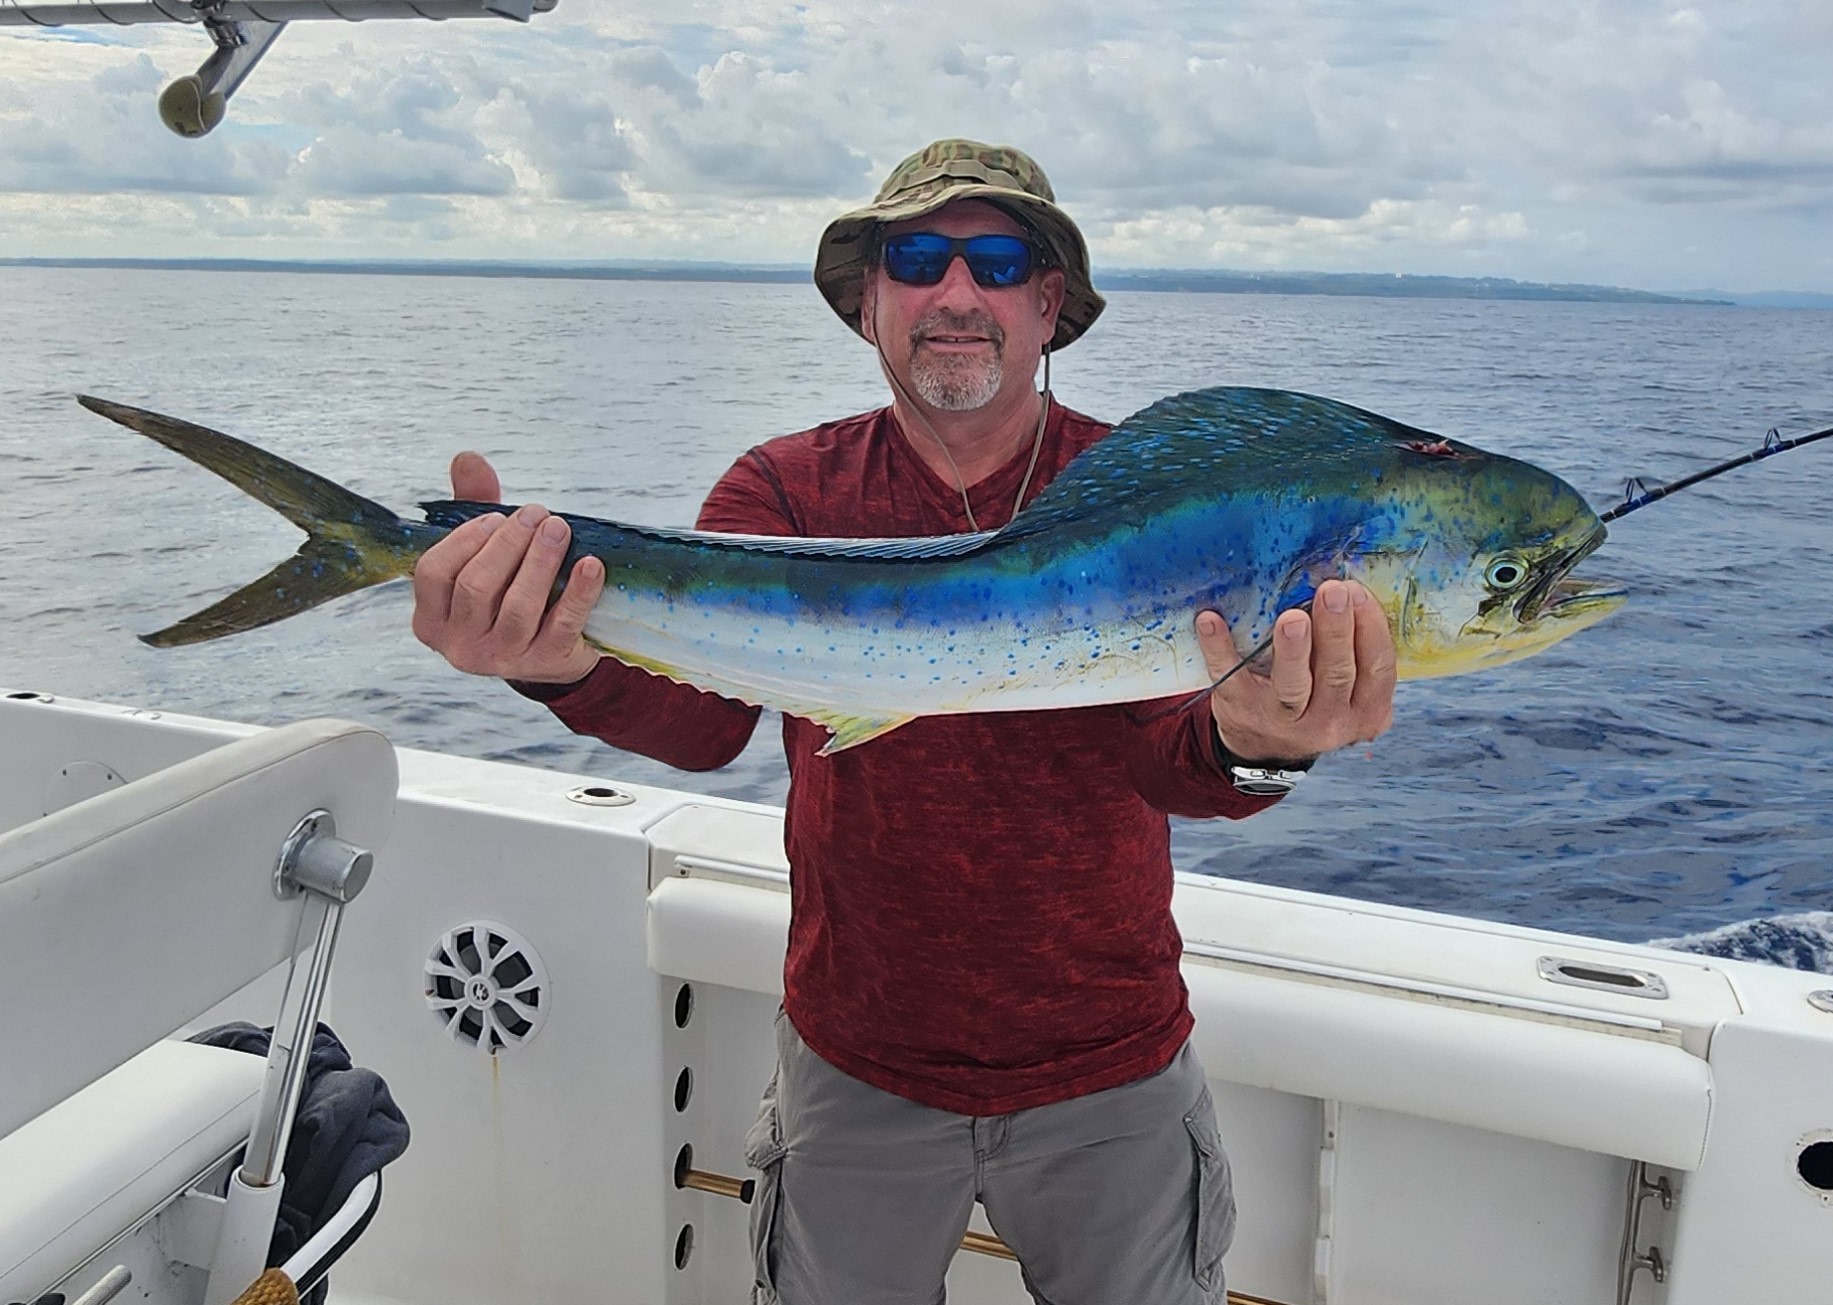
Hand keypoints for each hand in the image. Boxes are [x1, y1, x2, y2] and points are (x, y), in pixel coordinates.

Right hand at [410, 451, 604, 682]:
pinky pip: (562, 624)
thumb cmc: (510, 590)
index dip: (464, 539)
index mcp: (432, 618)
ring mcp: (502, 659)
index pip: (434, 573)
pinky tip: (591, 565)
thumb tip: (467, 459)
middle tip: (537, 513)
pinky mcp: (545, 663)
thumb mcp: (487, 551)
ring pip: (517, 607)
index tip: (495, 516)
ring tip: (559, 528)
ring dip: (540, 561)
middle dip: (509, 544)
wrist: (554, 649)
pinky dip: (578, 592)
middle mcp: (459, 645)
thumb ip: (474, 505)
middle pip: (476, 587)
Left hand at [1196, 579, 1395, 762]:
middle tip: (1332, 591)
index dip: (1371, 629)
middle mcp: (1328, 722)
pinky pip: (1228, 677)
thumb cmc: (1314, 701)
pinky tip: (1210, 620)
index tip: (1358, 592)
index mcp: (1365, 712)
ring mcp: (1281, 720)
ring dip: (1292, 650)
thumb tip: (1347, 588)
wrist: (1264, 747)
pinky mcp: (1239, 710)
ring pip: (1292, 686)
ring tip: (1293, 618)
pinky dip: (1218, 647)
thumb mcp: (1348, 692)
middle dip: (1335, 631)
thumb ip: (1355, 653)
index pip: (1377, 669)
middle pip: (1337, 674)